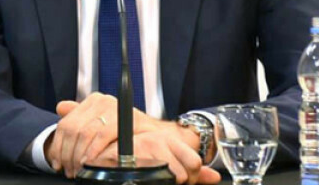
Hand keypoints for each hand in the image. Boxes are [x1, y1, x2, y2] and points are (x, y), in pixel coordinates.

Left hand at [46, 93, 159, 177]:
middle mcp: (100, 100)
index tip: (57, 163)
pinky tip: (90, 162)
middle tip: (69, 170)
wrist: (156, 135)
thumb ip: (79, 118)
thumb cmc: (127, 133)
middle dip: (68, 154)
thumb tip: (60, 108)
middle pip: (73, 129)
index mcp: (91, 102)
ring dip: (79, 155)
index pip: (66, 124)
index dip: (58, 146)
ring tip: (79, 169)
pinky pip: (102, 135)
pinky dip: (93, 151)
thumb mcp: (100, 125)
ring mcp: (112, 106)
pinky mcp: (124, 115)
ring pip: (85, 133)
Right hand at [101, 130, 220, 184]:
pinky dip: (150, 180)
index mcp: (167, 138)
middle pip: (184, 174)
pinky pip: (152, 178)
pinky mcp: (130, 158)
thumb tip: (214, 177)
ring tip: (150, 178)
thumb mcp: (165, 156)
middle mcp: (156, 140)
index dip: (191, 177)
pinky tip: (142, 178)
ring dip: (161, 181)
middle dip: (176, 182)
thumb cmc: (133, 154)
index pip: (195, 162)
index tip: (180, 180)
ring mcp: (143, 148)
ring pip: (171, 178)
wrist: (104, 152)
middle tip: (161, 180)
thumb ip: (190, 167)